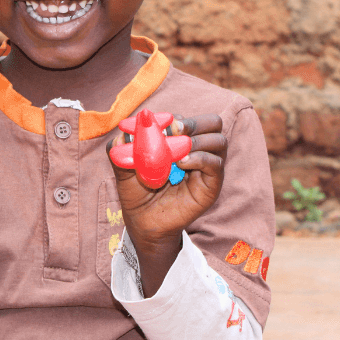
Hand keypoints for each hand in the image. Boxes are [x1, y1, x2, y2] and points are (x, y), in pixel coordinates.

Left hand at [106, 114, 226, 295]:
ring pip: (218, 140)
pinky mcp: (212, 184)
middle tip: (176, 130)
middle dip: (194, 122)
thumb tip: (124, 130)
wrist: (143, 221)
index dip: (176, 118)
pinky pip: (215, 164)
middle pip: (212, 122)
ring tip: (177, 151)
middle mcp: (197, 149)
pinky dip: (200, 158)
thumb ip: (121, 146)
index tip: (160, 124)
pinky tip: (181, 163)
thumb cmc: (136, 191)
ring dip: (197, 140)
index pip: (188, 118)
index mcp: (179, 140)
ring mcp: (207, 166)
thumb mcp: (123, 166)